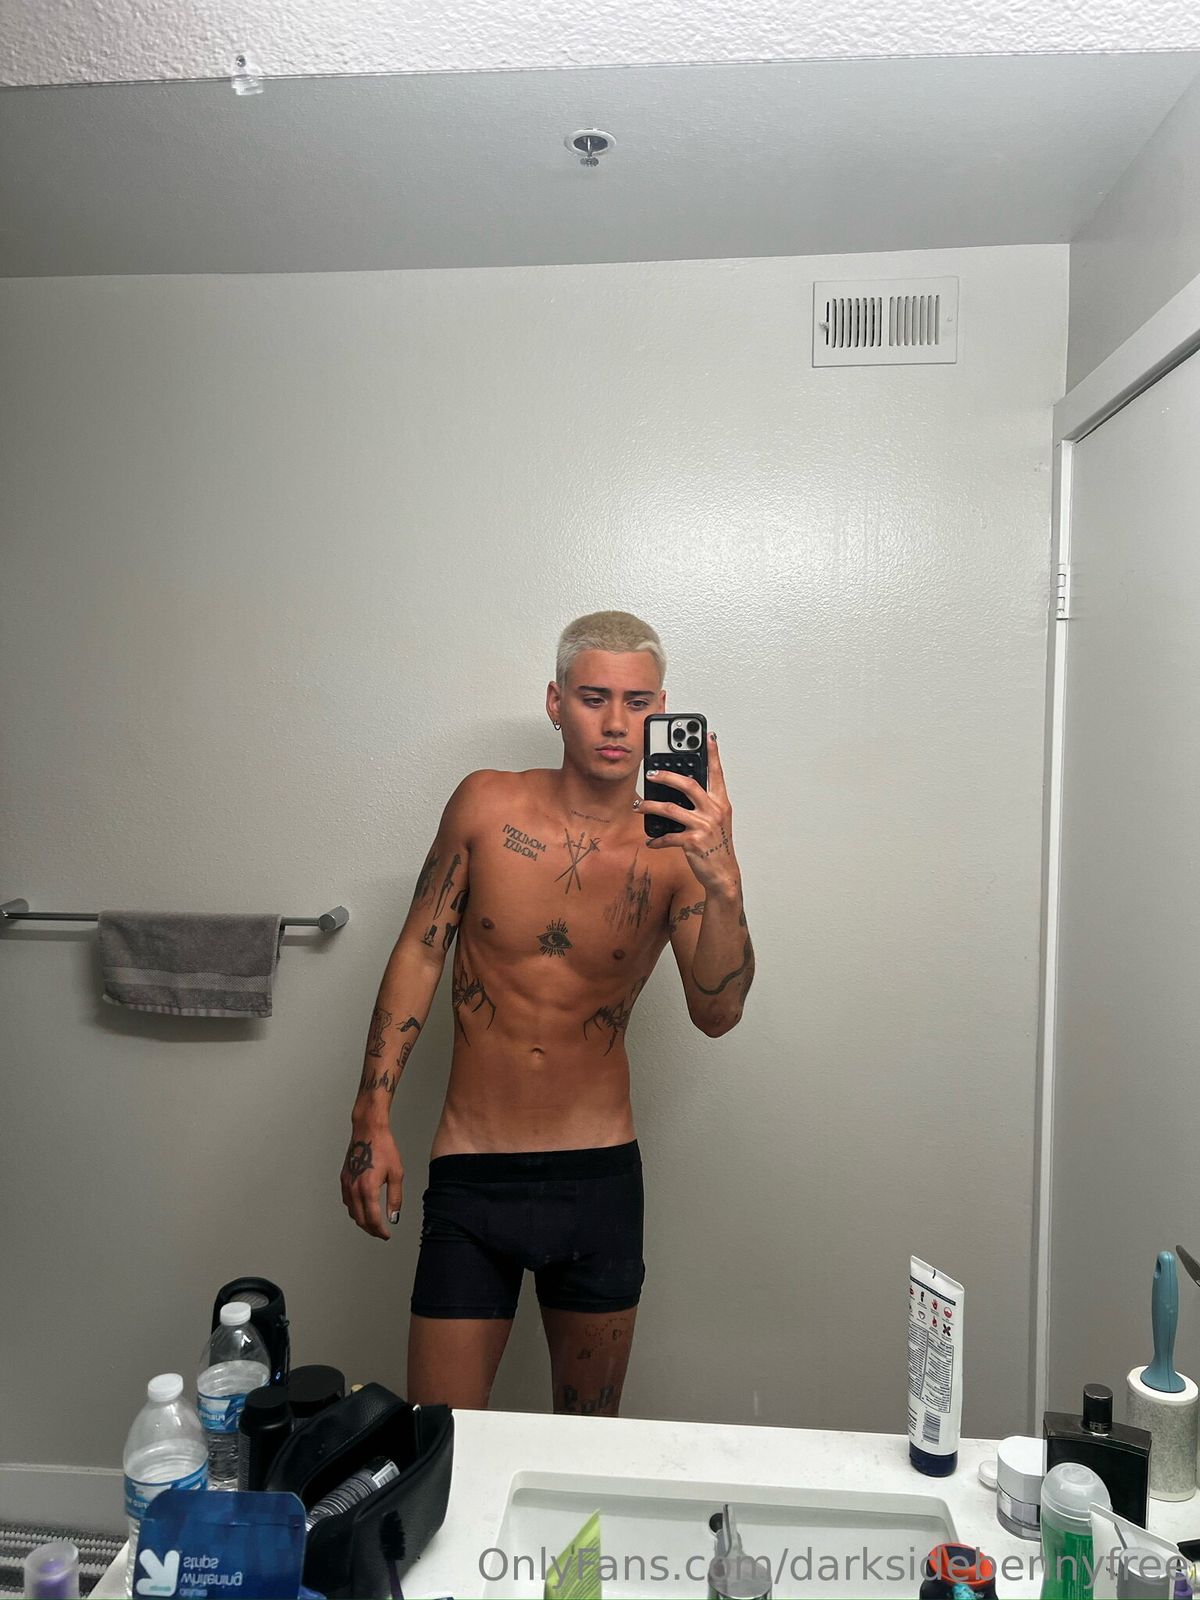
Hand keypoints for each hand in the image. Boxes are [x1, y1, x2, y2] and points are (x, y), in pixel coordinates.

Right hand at [340, 1126, 403, 1240]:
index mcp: (368, 1188)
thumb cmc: (383, 1148)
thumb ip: (395, 1198)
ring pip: (352, 1212)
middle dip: (371, 1229)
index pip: (372, 1219)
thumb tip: (393, 1217)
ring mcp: (347, 1184)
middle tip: (381, 1232)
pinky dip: (355, 1209)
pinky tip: (363, 1208)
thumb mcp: (396, 1174)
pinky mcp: (344, 1179)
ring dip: (362, 1221)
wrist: (368, 1130)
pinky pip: (347, 1201)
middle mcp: (354, 1188)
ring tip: (374, 1223)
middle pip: (360, 1219)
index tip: (386, 1235)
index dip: (380, 1231)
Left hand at [640, 732, 737, 891]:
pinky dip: (657, 839)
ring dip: (651, 806)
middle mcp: (714, 811)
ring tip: (639, 805)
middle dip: (667, 776)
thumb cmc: (716, 846)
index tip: (707, 736)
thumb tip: (681, 789)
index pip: (716, 773)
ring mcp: (704, 826)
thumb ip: (704, 804)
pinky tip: (651, 841)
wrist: (723, 874)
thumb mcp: (716, 821)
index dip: (712, 754)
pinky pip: (668, 836)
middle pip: (688, 784)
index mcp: (721, 803)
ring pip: (671, 809)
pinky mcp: (693, 842)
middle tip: (651, 773)